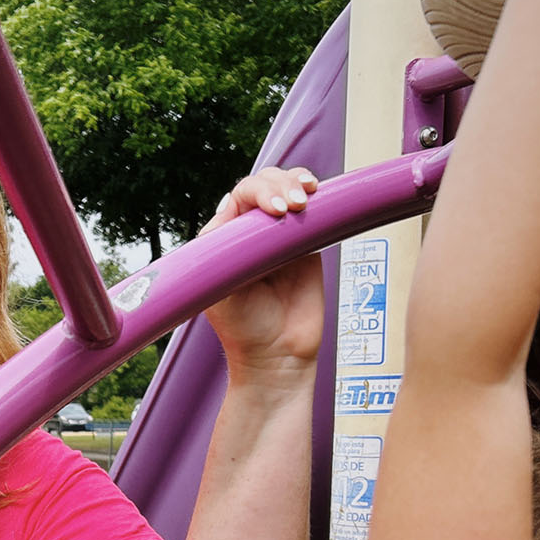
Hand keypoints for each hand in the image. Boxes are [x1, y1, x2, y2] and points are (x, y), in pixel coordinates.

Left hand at [199, 166, 325, 381]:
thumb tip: (236, 215)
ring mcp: (280, 236)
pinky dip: (317, 196)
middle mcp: (250, 233)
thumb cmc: (244, 330)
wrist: (279, 357)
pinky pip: (312, 210)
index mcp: (223, 240)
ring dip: (296, 182)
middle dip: (279, 186)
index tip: (274, 210)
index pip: (238, 199)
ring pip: (287, 188)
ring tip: (305, 199)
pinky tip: (318, 192)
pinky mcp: (308, 245)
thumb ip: (226, 256)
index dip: (257, 193)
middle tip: (292, 207)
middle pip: (263, 187)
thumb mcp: (221, 291)